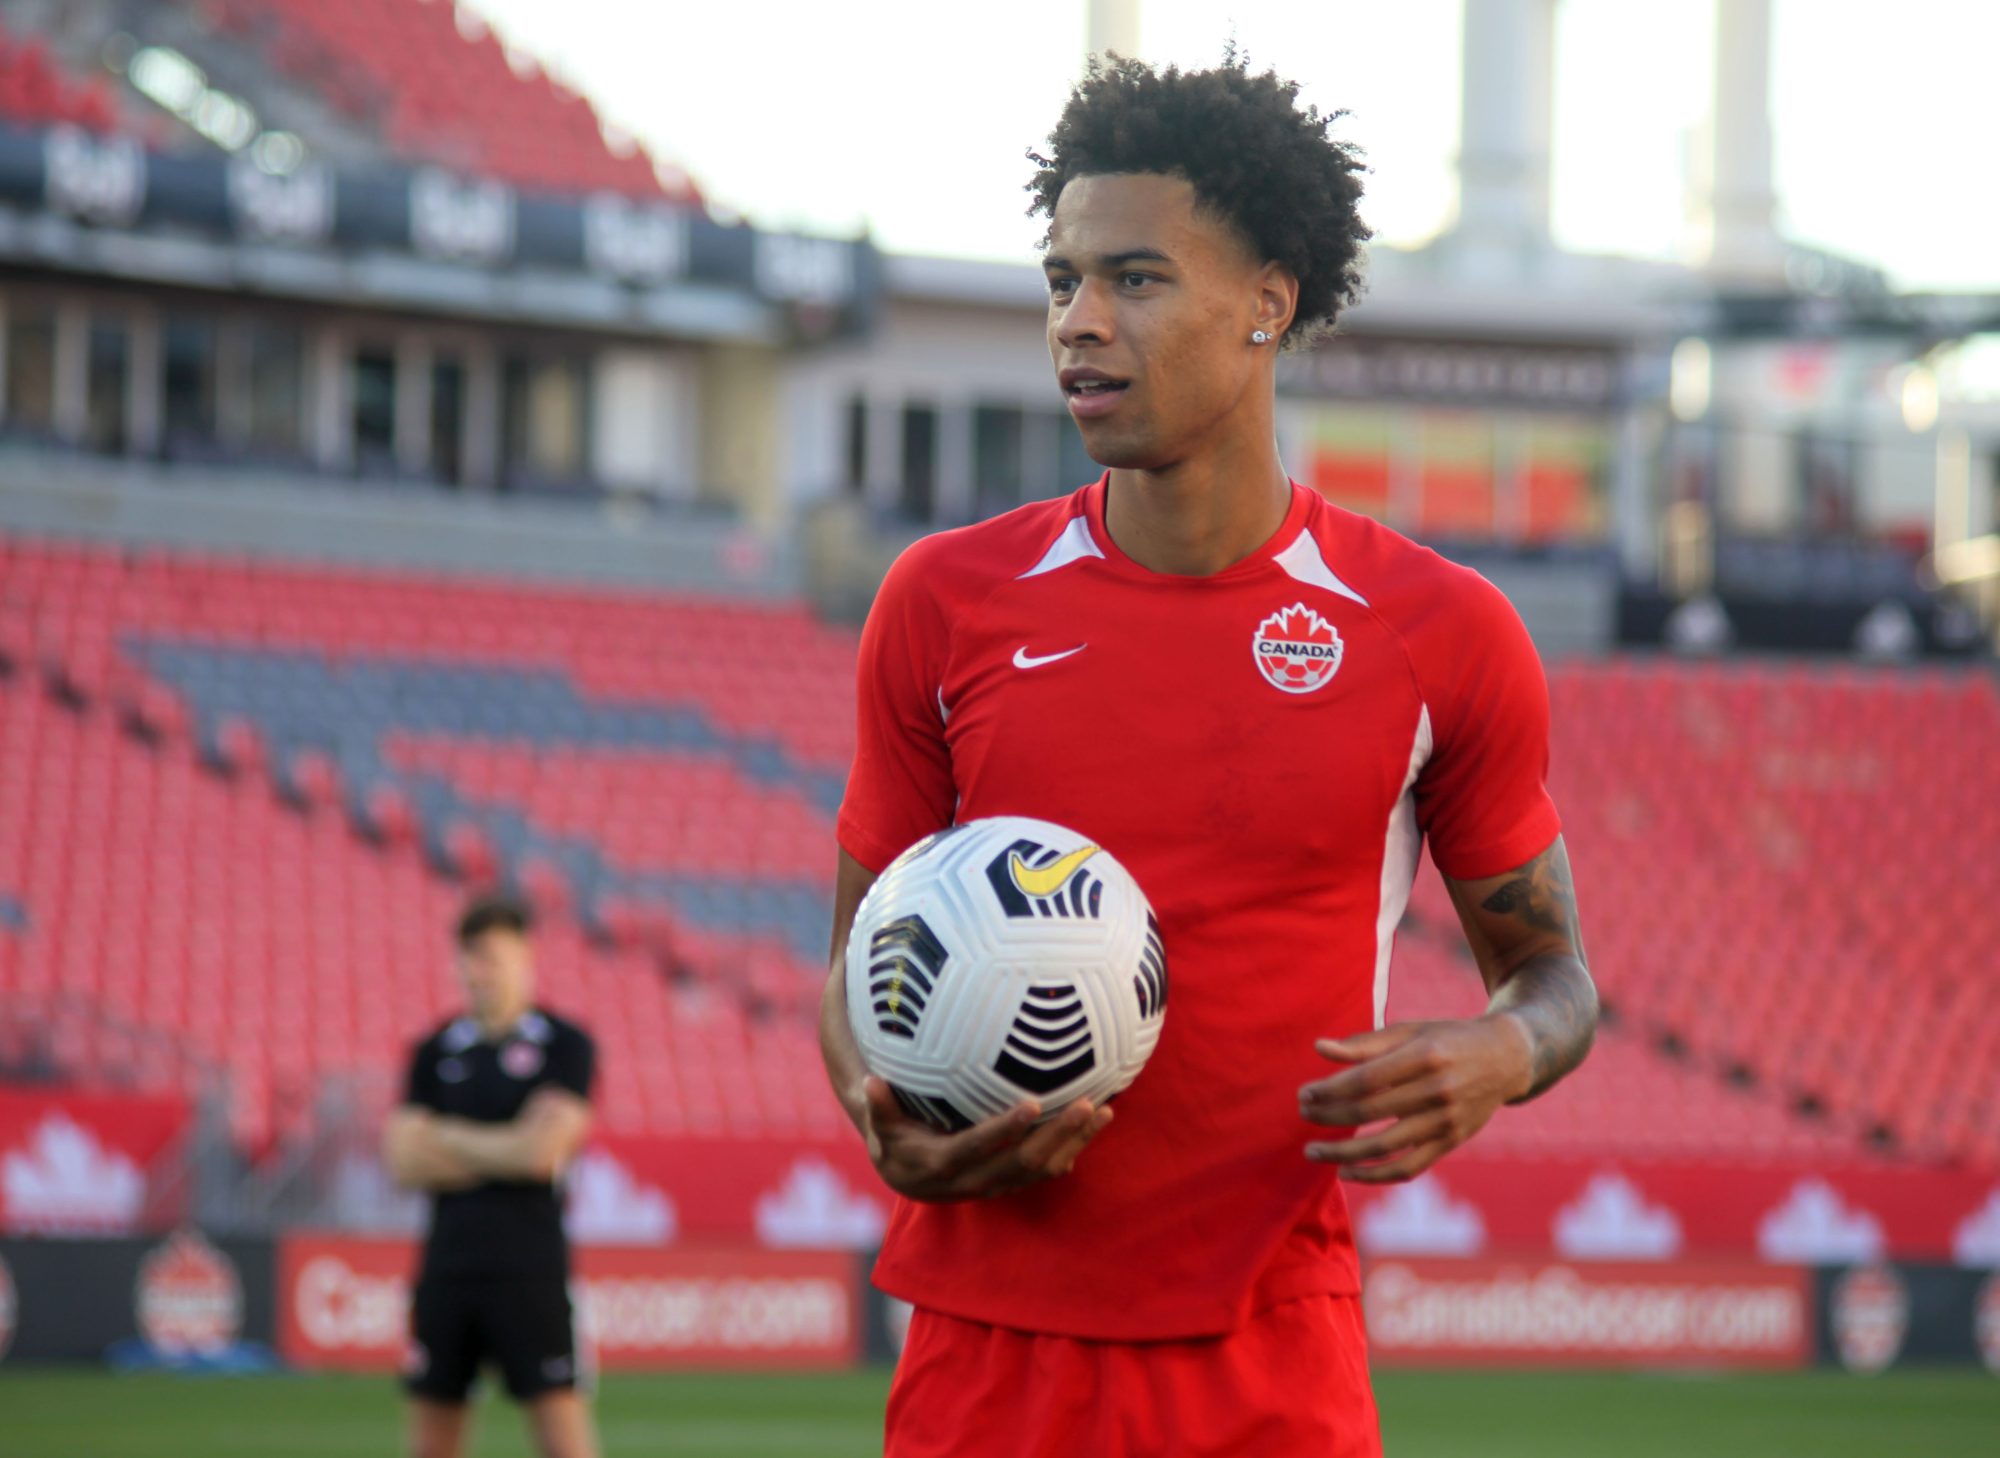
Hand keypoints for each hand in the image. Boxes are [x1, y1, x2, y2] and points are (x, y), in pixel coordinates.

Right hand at [859, 1077, 1112, 1202]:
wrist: (906, 1175)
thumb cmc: (893, 1136)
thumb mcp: (879, 1125)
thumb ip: (878, 1107)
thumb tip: (870, 1082)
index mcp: (940, 1166)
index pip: (977, 1148)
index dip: (1004, 1129)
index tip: (1032, 1102)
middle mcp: (973, 1182)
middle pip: (1023, 1163)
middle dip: (1057, 1134)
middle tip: (1087, 1102)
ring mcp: (998, 1185)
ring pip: (1043, 1170)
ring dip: (1075, 1142)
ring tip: (1105, 1110)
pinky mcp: (1013, 1183)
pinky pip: (1048, 1169)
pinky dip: (1073, 1147)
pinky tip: (1095, 1122)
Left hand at [1296, 1017, 1533, 1183]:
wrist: (1505, 1058)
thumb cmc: (1446, 1039)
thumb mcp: (1410, 1031)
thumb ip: (1364, 1043)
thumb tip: (1319, 1048)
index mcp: (1424, 1056)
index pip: (1366, 1080)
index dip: (1330, 1090)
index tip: (1304, 1094)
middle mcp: (1437, 1091)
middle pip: (1370, 1113)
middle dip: (1329, 1117)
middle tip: (1302, 1115)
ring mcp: (1446, 1122)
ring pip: (1384, 1147)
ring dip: (1342, 1153)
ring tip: (1312, 1151)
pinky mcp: (1450, 1143)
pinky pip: (1408, 1168)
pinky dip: (1374, 1176)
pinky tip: (1346, 1173)